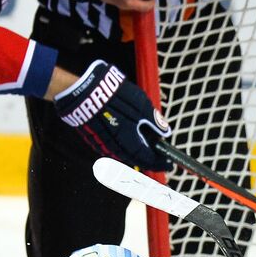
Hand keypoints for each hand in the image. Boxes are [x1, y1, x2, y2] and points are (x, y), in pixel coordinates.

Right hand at [53, 60, 170, 170]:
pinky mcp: (95, 141)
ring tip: (144, 144)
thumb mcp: (142, 107)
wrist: (86, 92)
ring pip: (125, 156)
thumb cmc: (116, 98)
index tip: (169, 163)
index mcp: (131, 145)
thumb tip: (165, 131)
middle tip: (158, 155)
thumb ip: (155, 122)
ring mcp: (104, 147)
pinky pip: (114, 149)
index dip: (161, 163)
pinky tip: (127, 137)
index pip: (150, 161)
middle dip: (149, 159)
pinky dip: (124, 147)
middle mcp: (117, 151)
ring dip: (136, 153)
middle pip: (137, 161)